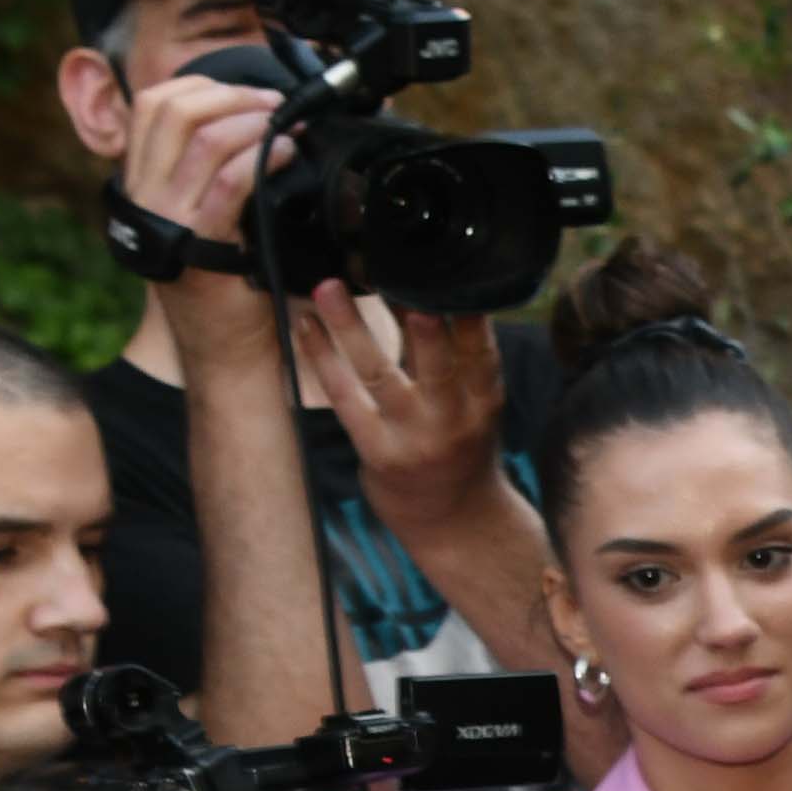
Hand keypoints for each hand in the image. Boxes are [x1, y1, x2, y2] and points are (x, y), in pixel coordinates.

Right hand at [124, 74, 283, 356]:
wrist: (227, 350)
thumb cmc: (228, 285)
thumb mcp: (210, 216)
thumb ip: (209, 173)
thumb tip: (244, 120)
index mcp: (140, 182)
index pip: (152, 105)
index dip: (201, 87)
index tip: (245, 92)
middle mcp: (144, 195)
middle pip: (173, 110)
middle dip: (231, 96)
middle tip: (274, 103)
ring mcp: (167, 218)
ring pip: (201, 138)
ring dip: (252, 121)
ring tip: (285, 124)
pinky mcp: (200, 242)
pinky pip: (230, 182)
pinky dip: (262, 158)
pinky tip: (287, 154)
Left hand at [293, 283, 511, 535]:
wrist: (452, 519)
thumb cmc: (460, 446)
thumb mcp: (475, 404)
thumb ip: (457, 356)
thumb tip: (422, 286)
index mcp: (486, 399)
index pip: (480, 349)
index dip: (465, 313)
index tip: (441, 270)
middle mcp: (454, 419)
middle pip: (436, 363)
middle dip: (417, 322)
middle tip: (395, 278)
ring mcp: (414, 437)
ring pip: (379, 374)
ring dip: (349, 327)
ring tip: (327, 287)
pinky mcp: (378, 452)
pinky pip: (345, 398)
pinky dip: (322, 358)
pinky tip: (305, 326)